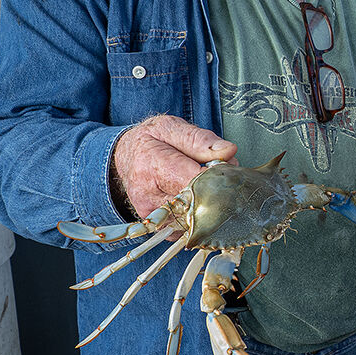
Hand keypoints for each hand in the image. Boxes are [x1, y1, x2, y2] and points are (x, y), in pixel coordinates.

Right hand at [111, 114, 235, 218]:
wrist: (127, 156)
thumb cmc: (151, 141)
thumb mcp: (173, 128)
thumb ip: (201, 140)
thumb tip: (228, 151)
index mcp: (152, 164)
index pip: (194, 181)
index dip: (216, 176)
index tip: (225, 166)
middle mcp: (148, 193)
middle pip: (197, 201)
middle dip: (216, 188)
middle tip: (219, 173)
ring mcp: (151, 213)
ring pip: (195, 217)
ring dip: (208, 201)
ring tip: (204, 182)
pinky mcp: (157, 225)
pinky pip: (188, 226)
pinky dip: (198, 213)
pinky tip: (195, 197)